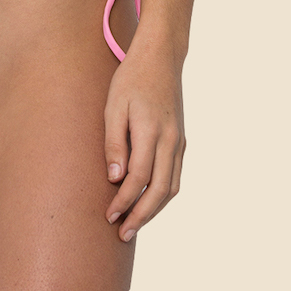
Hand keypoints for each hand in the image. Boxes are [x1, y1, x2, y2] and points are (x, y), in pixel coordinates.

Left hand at [103, 39, 185, 241]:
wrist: (161, 57)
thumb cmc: (131, 78)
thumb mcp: (114, 105)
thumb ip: (114, 142)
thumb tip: (116, 178)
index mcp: (152, 130)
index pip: (139, 178)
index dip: (123, 201)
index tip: (108, 215)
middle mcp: (171, 140)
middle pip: (159, 191)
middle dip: (141, 216)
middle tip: (122, 233)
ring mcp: (179, 141)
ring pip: (172, 187)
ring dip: (154, 210)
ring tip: (134, 223)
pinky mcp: (181, 140)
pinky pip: (175, 175)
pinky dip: (163, 194)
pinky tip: (148, 200)